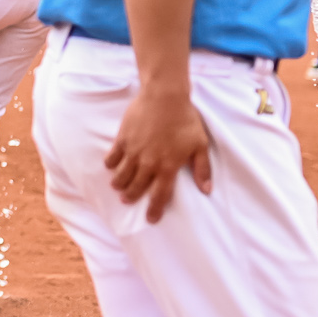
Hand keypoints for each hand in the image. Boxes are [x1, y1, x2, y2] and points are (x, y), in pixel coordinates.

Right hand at [105, 82, 211, 222]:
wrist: (165, 97)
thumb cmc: (185, 119)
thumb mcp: (200, 144)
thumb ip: (202, 169)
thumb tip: (207, 190)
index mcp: (168, 167)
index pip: (160, 195)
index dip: (155, 209)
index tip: (151, 219)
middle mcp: (148, 163)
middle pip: (137, 187)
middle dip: (132, 197)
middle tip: (128, 200)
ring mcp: (133, 151)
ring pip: (122, 176)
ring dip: (119, 184)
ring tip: (118, 188)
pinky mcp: (123, 139)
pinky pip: (113, 157)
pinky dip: (110, 164)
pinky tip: (111, 166)